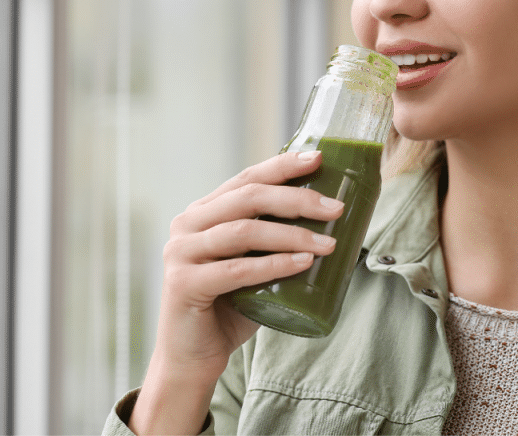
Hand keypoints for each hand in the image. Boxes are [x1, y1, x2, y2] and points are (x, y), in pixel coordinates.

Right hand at [130, 150, 342, 434]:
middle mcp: (188, 224)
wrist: (193, 357)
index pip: (247, 178)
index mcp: (204, 211)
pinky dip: (274, 265)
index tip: (319, 159)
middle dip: (297, 199)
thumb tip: (333, 219)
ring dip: (292, 235)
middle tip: (336, 208)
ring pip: (245, 232)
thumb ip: (275, 239)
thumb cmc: (230, 307)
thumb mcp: (254, 263)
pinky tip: (303, 264)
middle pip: (248, 198)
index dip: (283, 165)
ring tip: (329, 244)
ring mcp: (181, 253)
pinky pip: (236, 270)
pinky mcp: (183, 284)